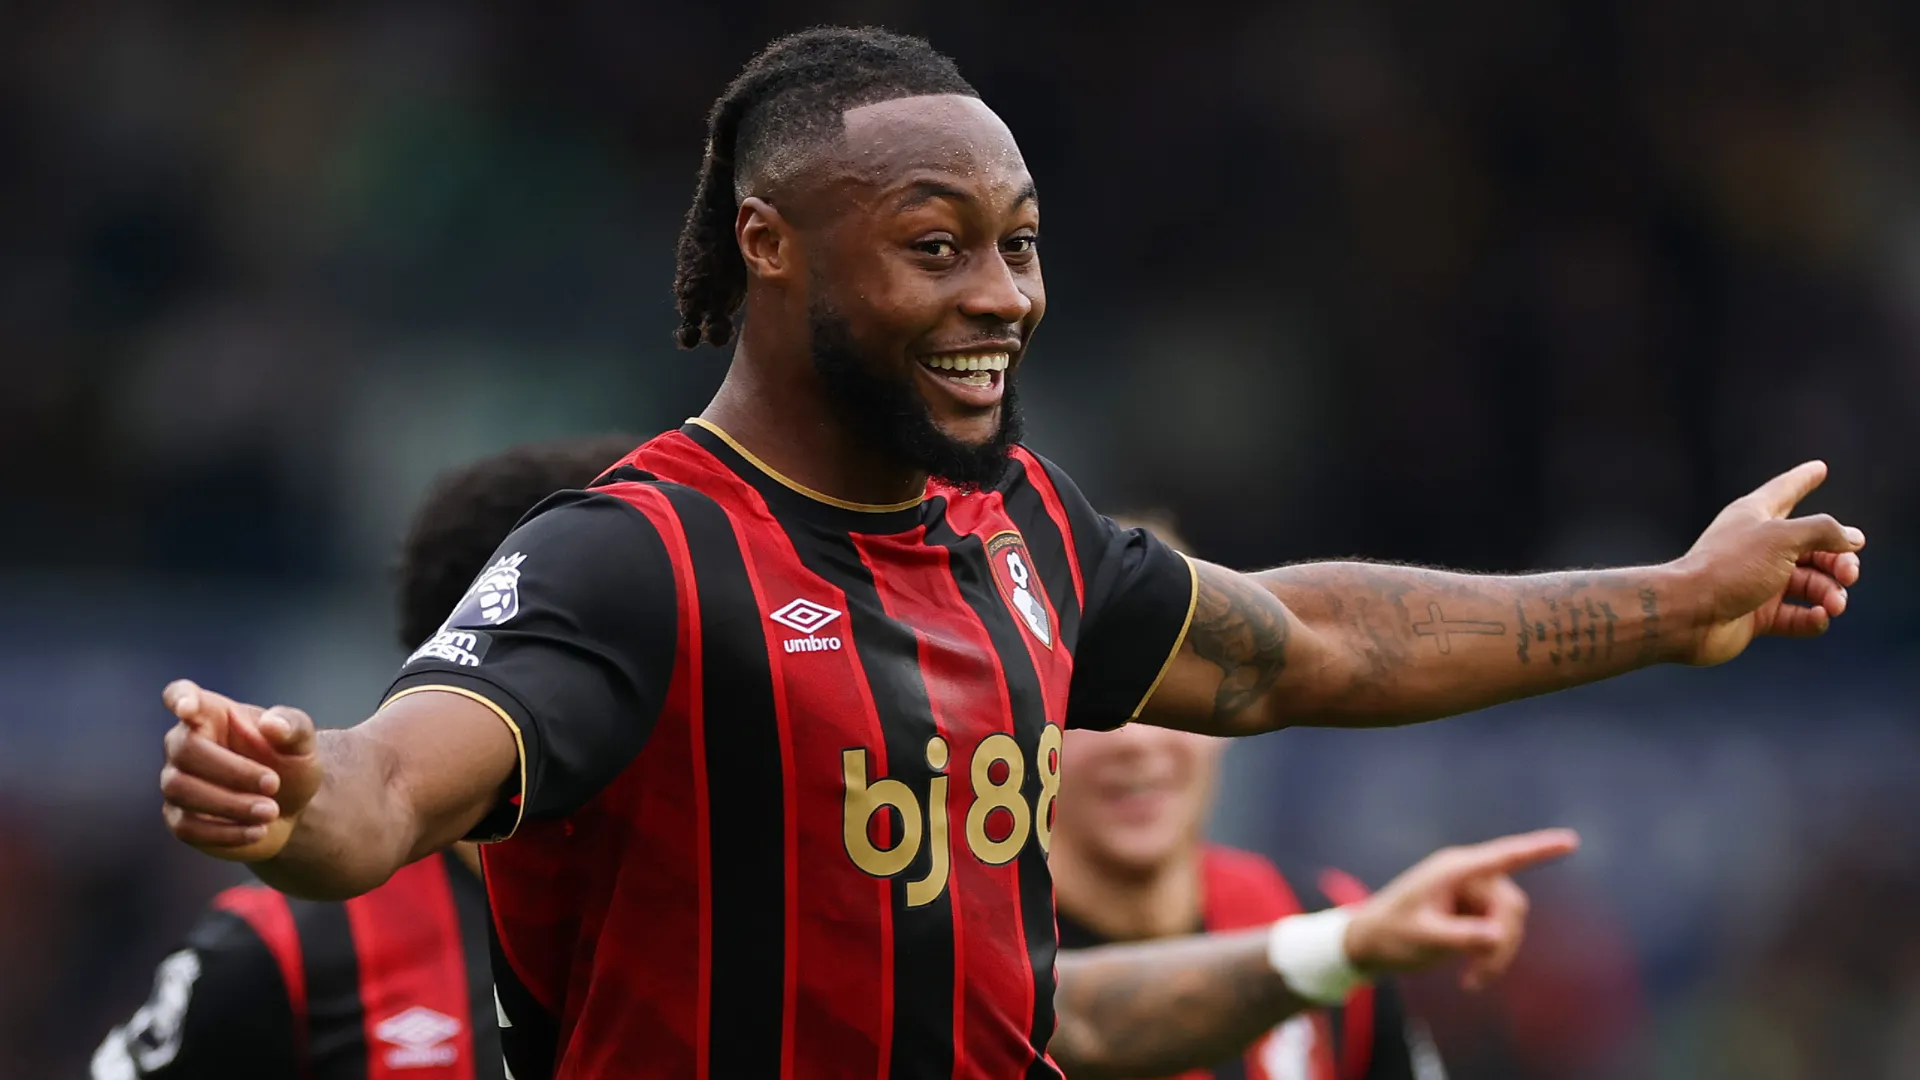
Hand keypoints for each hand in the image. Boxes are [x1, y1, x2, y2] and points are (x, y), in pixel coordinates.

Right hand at [160, 680, 320, 862]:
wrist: (293, 808)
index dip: (179, 698)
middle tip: (274, 784)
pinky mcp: (180, 818)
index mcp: (212, 714)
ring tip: (271, 811)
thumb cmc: (290, 763)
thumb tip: (272, 725)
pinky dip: (224, 832)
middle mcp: (184, 744)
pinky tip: (257, 831)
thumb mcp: (302, 743)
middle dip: (232, 770)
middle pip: (185, 750)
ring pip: (181, 789)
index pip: (180, 695)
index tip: (188, 707)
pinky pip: (186, 826)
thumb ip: (293, 727)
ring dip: (230, 803)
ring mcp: (177, 781)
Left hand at [1343, 828, 1578, 990]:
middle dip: (1503, 943)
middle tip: (1479, 978)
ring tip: (1471, 981)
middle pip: (1510, 906)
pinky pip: (1499, 934)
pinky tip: (1471, 977)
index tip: (1571, 841)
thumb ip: (1461, 937)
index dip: (1539, 848)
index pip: (1503, 856)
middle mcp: (1467, 876)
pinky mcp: (1473, 913)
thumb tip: (1499, 935)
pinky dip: (1491, 957)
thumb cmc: (1390, 935)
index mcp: (1453, 870)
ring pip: (1508, 924)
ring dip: (1497, 955)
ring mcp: (1471, 894)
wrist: (1369, 944)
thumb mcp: (1423, 938)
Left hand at [1673, 461, 1865, 665]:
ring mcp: (1759, 582)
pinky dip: (1813, 618)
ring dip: (1830, 593)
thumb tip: (1853, 538)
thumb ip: (1823, 531)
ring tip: (1834, 604)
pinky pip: (1797, 616)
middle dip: (1839, 560)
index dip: (1803, 479)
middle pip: (1813, 547)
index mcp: (1756, 516)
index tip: (1819, 467)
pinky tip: (1819, 617)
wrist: (1687, 614)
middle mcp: (1758, 547)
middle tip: (1849, 574)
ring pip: (1811, 584)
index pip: (1785, 491)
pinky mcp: (1757, 615)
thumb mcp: (1781, 538)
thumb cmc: (1729, 567)